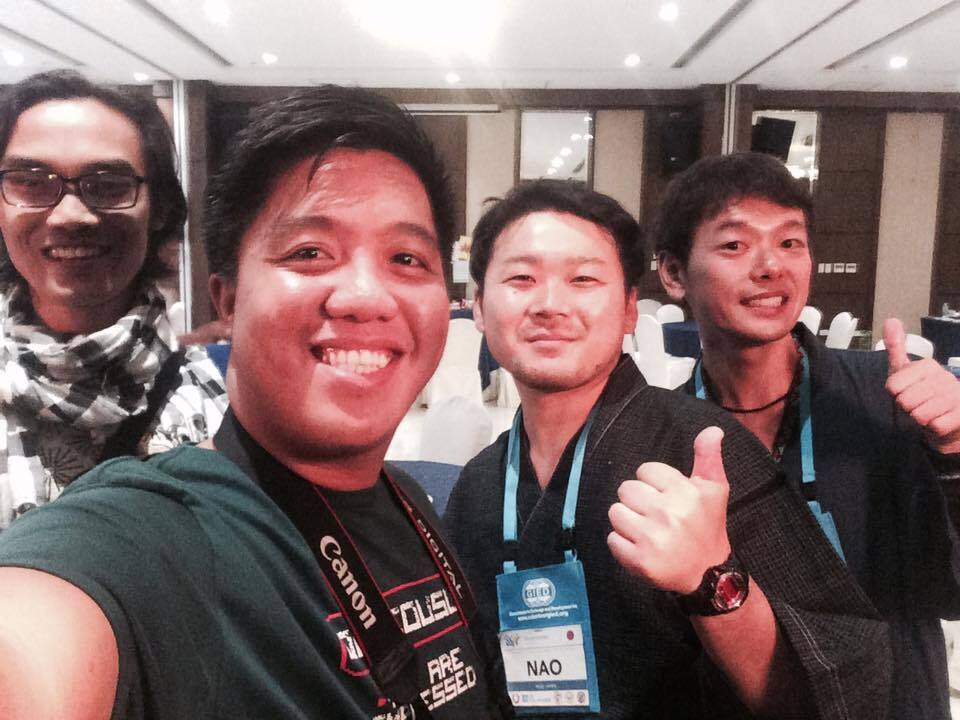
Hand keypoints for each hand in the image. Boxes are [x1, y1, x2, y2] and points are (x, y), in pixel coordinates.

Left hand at [607, 426, 731, 593]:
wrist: (709, 574)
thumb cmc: (707, 526)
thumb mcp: (714, 490)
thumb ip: (708, 457)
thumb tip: (712, 430)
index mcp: (686, 493)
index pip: (645, 470)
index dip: (654, 484)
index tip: (667, 498)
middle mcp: (669, 514)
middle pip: (626, 489)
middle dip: (637, 501)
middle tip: (656, 516)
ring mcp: (653, 538)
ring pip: (615, 512)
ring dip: (627, 521)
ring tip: (647, 531)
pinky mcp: (640, 561)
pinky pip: (612, 539)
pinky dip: (621, 544)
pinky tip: (641, 547)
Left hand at [884, 318, 959, 454]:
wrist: (948, 418)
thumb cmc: (921, 393)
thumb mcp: (904, 371)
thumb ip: (896, 348)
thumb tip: (891, 320)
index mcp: (928, 366)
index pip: (893, 386)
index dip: (895, 394)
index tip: (906, 391)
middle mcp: (945, 377)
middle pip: (905, 402)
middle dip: (907, 408)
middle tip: (918, 404)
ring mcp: (956, 395)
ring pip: (920, 415)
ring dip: (920, 418)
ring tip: (928, 412)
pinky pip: (936, 426)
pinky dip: (933, 428)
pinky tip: (939, 420)